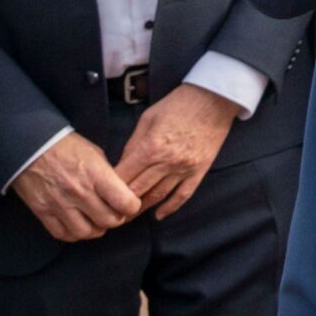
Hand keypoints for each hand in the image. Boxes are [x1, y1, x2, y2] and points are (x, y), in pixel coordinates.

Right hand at [11, 131, 142, 241]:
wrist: (30, 146)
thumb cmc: (66, 146)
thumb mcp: (95, 153)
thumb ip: (108, 175)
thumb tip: (120, 191)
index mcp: (97, 175)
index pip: (125, 203)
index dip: (132, 206)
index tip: (130, 204)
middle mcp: (80, 192)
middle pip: (108, 221)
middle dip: (116, 219)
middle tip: (115, 213)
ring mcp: (60, 204)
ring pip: (87, 232)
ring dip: (96, 229)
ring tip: (96, 221)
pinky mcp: (43, 212)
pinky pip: (63, 234)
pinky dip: (74, 234)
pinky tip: (78, 224)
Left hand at [113, 85, 238, 219]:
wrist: (214, 98)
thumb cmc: (180, 103)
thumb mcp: (148, 117)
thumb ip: (133, 142)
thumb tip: (122, 164)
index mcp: (152, 146)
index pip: (125, 175)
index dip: (110, 188)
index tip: (101, 196)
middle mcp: (168, 161)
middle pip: (139, 190)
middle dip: (122, 204)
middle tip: (111, 213)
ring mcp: (185, 168)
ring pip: (159, 196)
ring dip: (142, 208)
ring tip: (129, 216)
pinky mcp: (199, 170)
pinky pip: (183, 195)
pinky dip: (170, 207)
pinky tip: (159, 214)